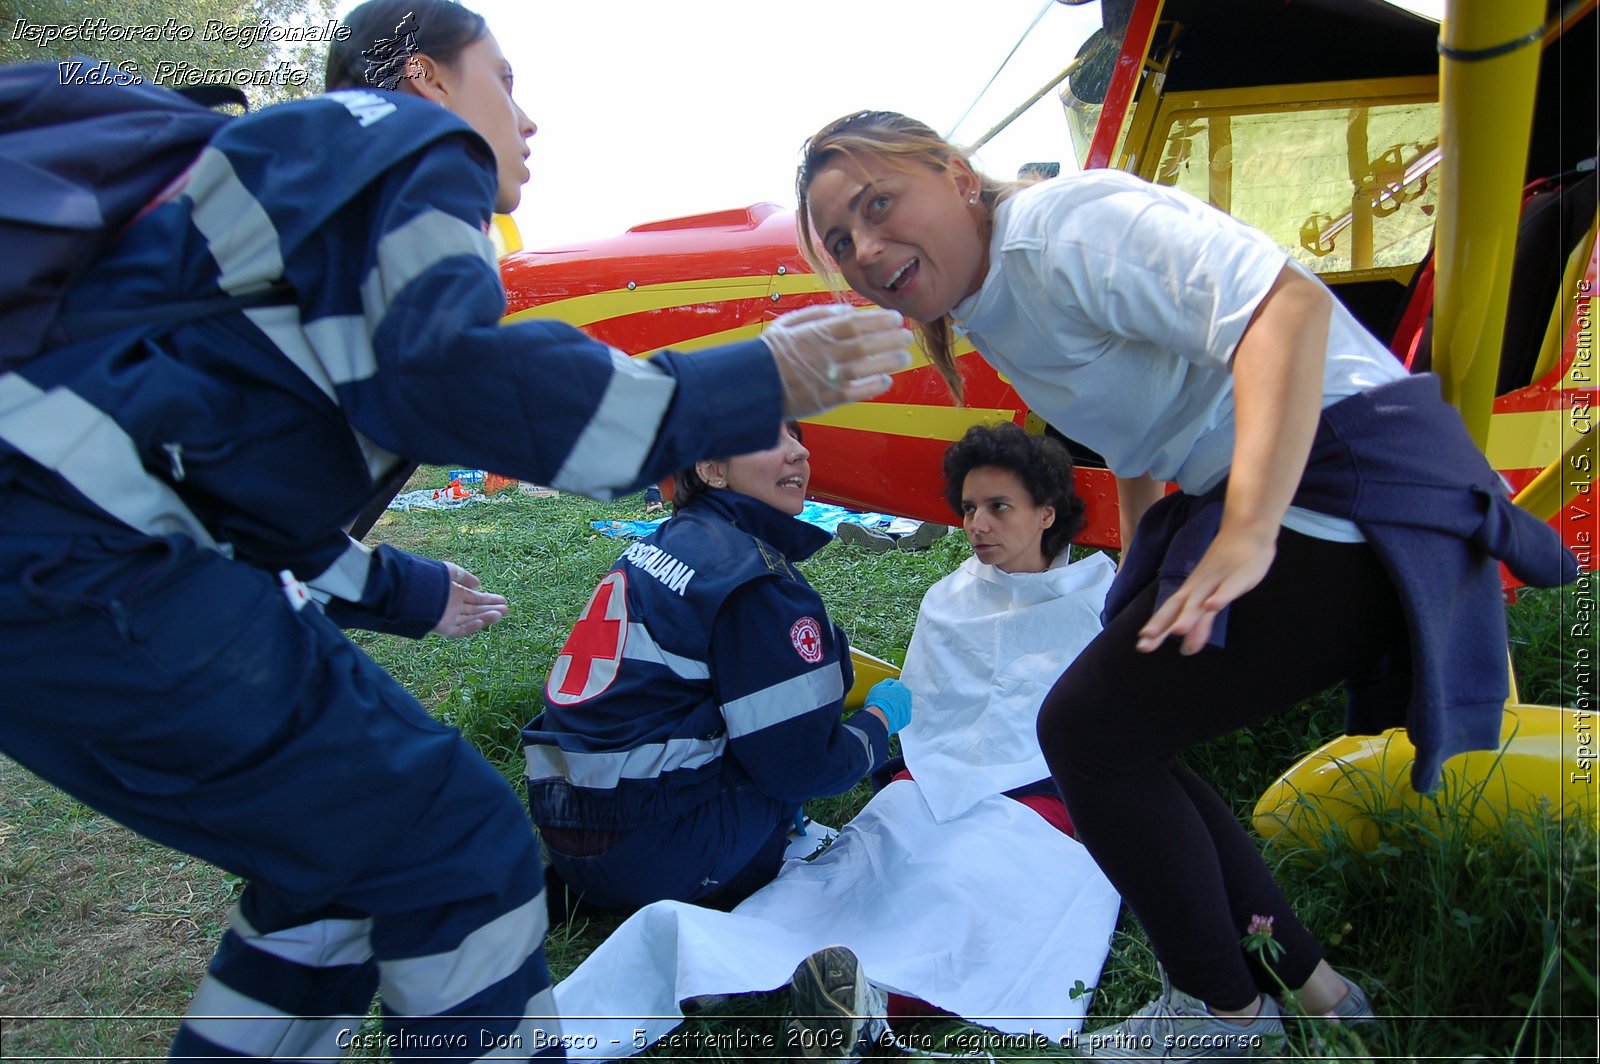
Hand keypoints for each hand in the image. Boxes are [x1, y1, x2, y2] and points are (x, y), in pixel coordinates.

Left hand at [431, 561, 508, 637]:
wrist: (409, 591)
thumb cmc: (428, 578)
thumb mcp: (449, 571)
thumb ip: (464, 576)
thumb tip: (479, 584)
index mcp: (453, 593)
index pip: (474, 598)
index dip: (489, 599)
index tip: (503, 600)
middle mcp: (452, 606)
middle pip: (475, 610)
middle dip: (491, 609)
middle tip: (507, 609)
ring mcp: (448, 617)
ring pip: (471, 619)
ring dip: (486, 617)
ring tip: (501, 613)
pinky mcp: (443, 627)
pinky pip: (460, 630)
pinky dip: (471, 627)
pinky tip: (483, 621)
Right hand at [763, 303, 913, 416]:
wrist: (753, 385)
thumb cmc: (770, 353)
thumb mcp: (789, 324)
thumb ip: (819, 314)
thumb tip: (846, 310)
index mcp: (817, 333)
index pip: (856, 323)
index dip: (879, 320)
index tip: (895, 318)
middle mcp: (825, 354)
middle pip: (866, 344)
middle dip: (890, 339)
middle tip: (906, 336)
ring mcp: (827, 378)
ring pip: (866, 368)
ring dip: (888, 362)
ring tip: (903, 357)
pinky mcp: (826, 399)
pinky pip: (856, 393)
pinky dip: (873, 386)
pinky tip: (886, 380)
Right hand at [865, 678, 912, 733]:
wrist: (879, 718)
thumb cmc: (878, 702)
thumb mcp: (879, 687)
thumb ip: (886, 682)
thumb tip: (890, 682)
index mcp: (901, 687)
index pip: (896, 684)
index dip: (889, 687)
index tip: (885, 691)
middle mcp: (907, 697)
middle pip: (902, 694)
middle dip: (895, 696)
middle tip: (885, 700)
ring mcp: (908, 708)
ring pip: (903, 705)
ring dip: (897, 706)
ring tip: (887, 709)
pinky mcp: (906, 719)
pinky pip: (903, 715)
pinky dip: (898, 715)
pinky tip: (890, 715)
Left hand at [1136, 526, 1275, 655]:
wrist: (1246, 530)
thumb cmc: (1226, 564)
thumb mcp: (1212, 594)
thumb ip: (1201, 619)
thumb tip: (1187, 644)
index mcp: (1192, 590)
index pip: (1169, 610)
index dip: (1156, 626)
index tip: (1141, 644)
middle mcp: (1200, 586)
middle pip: (1178, 607)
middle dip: (1161, 626)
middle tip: (1145, 645)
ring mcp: (1218, 579)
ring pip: (1201, 600)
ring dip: (1189, 616)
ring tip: (1177, 632)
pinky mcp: (1239, 576)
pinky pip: (1229, 588)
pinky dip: (1220, 597)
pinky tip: (1212, 606)